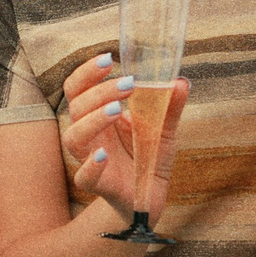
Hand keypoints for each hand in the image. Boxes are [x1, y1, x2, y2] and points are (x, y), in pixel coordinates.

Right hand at [59, 53, 186, 218]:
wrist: (149, 197)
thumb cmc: (149, 158)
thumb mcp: (163, 129)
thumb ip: (170, 106)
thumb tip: (181, 81)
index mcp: (98, 115)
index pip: (78, 88)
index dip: (87, 72)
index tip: (109, 59)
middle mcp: (90, 134)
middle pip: (76, 106)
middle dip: (99, 91)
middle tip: (128, 84)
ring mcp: (90, 160)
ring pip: (74, 137)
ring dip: (93, 120)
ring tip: (117, 110)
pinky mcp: (98, 185)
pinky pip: (84, 177)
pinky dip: (91, 165)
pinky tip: (104, 154)